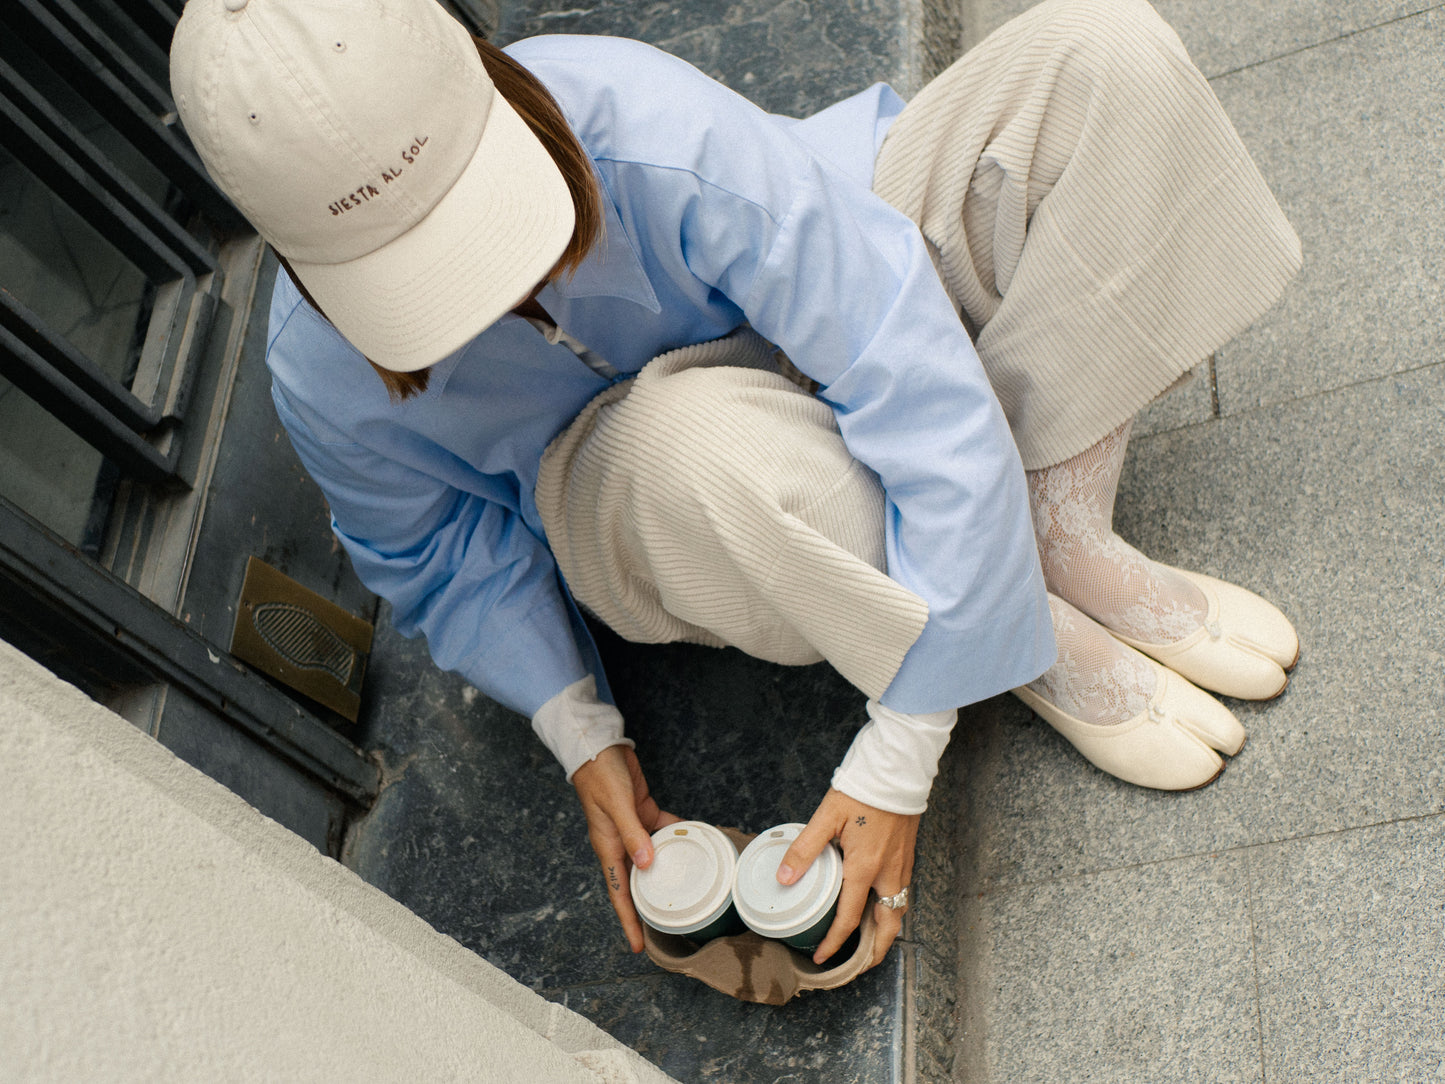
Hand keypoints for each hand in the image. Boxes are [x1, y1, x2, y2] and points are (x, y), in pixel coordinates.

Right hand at [571, 745, 681, 952]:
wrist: (599, 747)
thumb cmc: (600, 776)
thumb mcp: (617, 805)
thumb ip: (632, 834)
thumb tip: (646, 864)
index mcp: (608, 847)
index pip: (618, 894)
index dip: (628, 921)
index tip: (638, 946)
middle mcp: (620, 843)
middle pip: (636, 883)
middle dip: (649, 905)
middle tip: (668, 925)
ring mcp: (633, 828)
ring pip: (652, 857)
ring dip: (669, 868)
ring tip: (690, 884)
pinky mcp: (643, 812)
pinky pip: (662, 830)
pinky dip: (676, 834)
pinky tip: (693, 837)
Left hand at [777, 788, 918, 966]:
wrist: (897, 770)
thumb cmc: (863, 790)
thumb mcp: (826, 817)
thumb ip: (805, 850)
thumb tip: (784, 879)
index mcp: (865, 867)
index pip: (850, 918)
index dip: (836, 942)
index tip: (823, 957)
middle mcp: (889, 872)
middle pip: (888, 925)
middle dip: (876, 951)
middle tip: (860, 966)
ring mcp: (902, 864)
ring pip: (899, 909)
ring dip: (887, 932)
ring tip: (872, 944)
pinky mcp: (908, 854)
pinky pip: (904, 892)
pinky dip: (894, 909)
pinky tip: (881, 905)